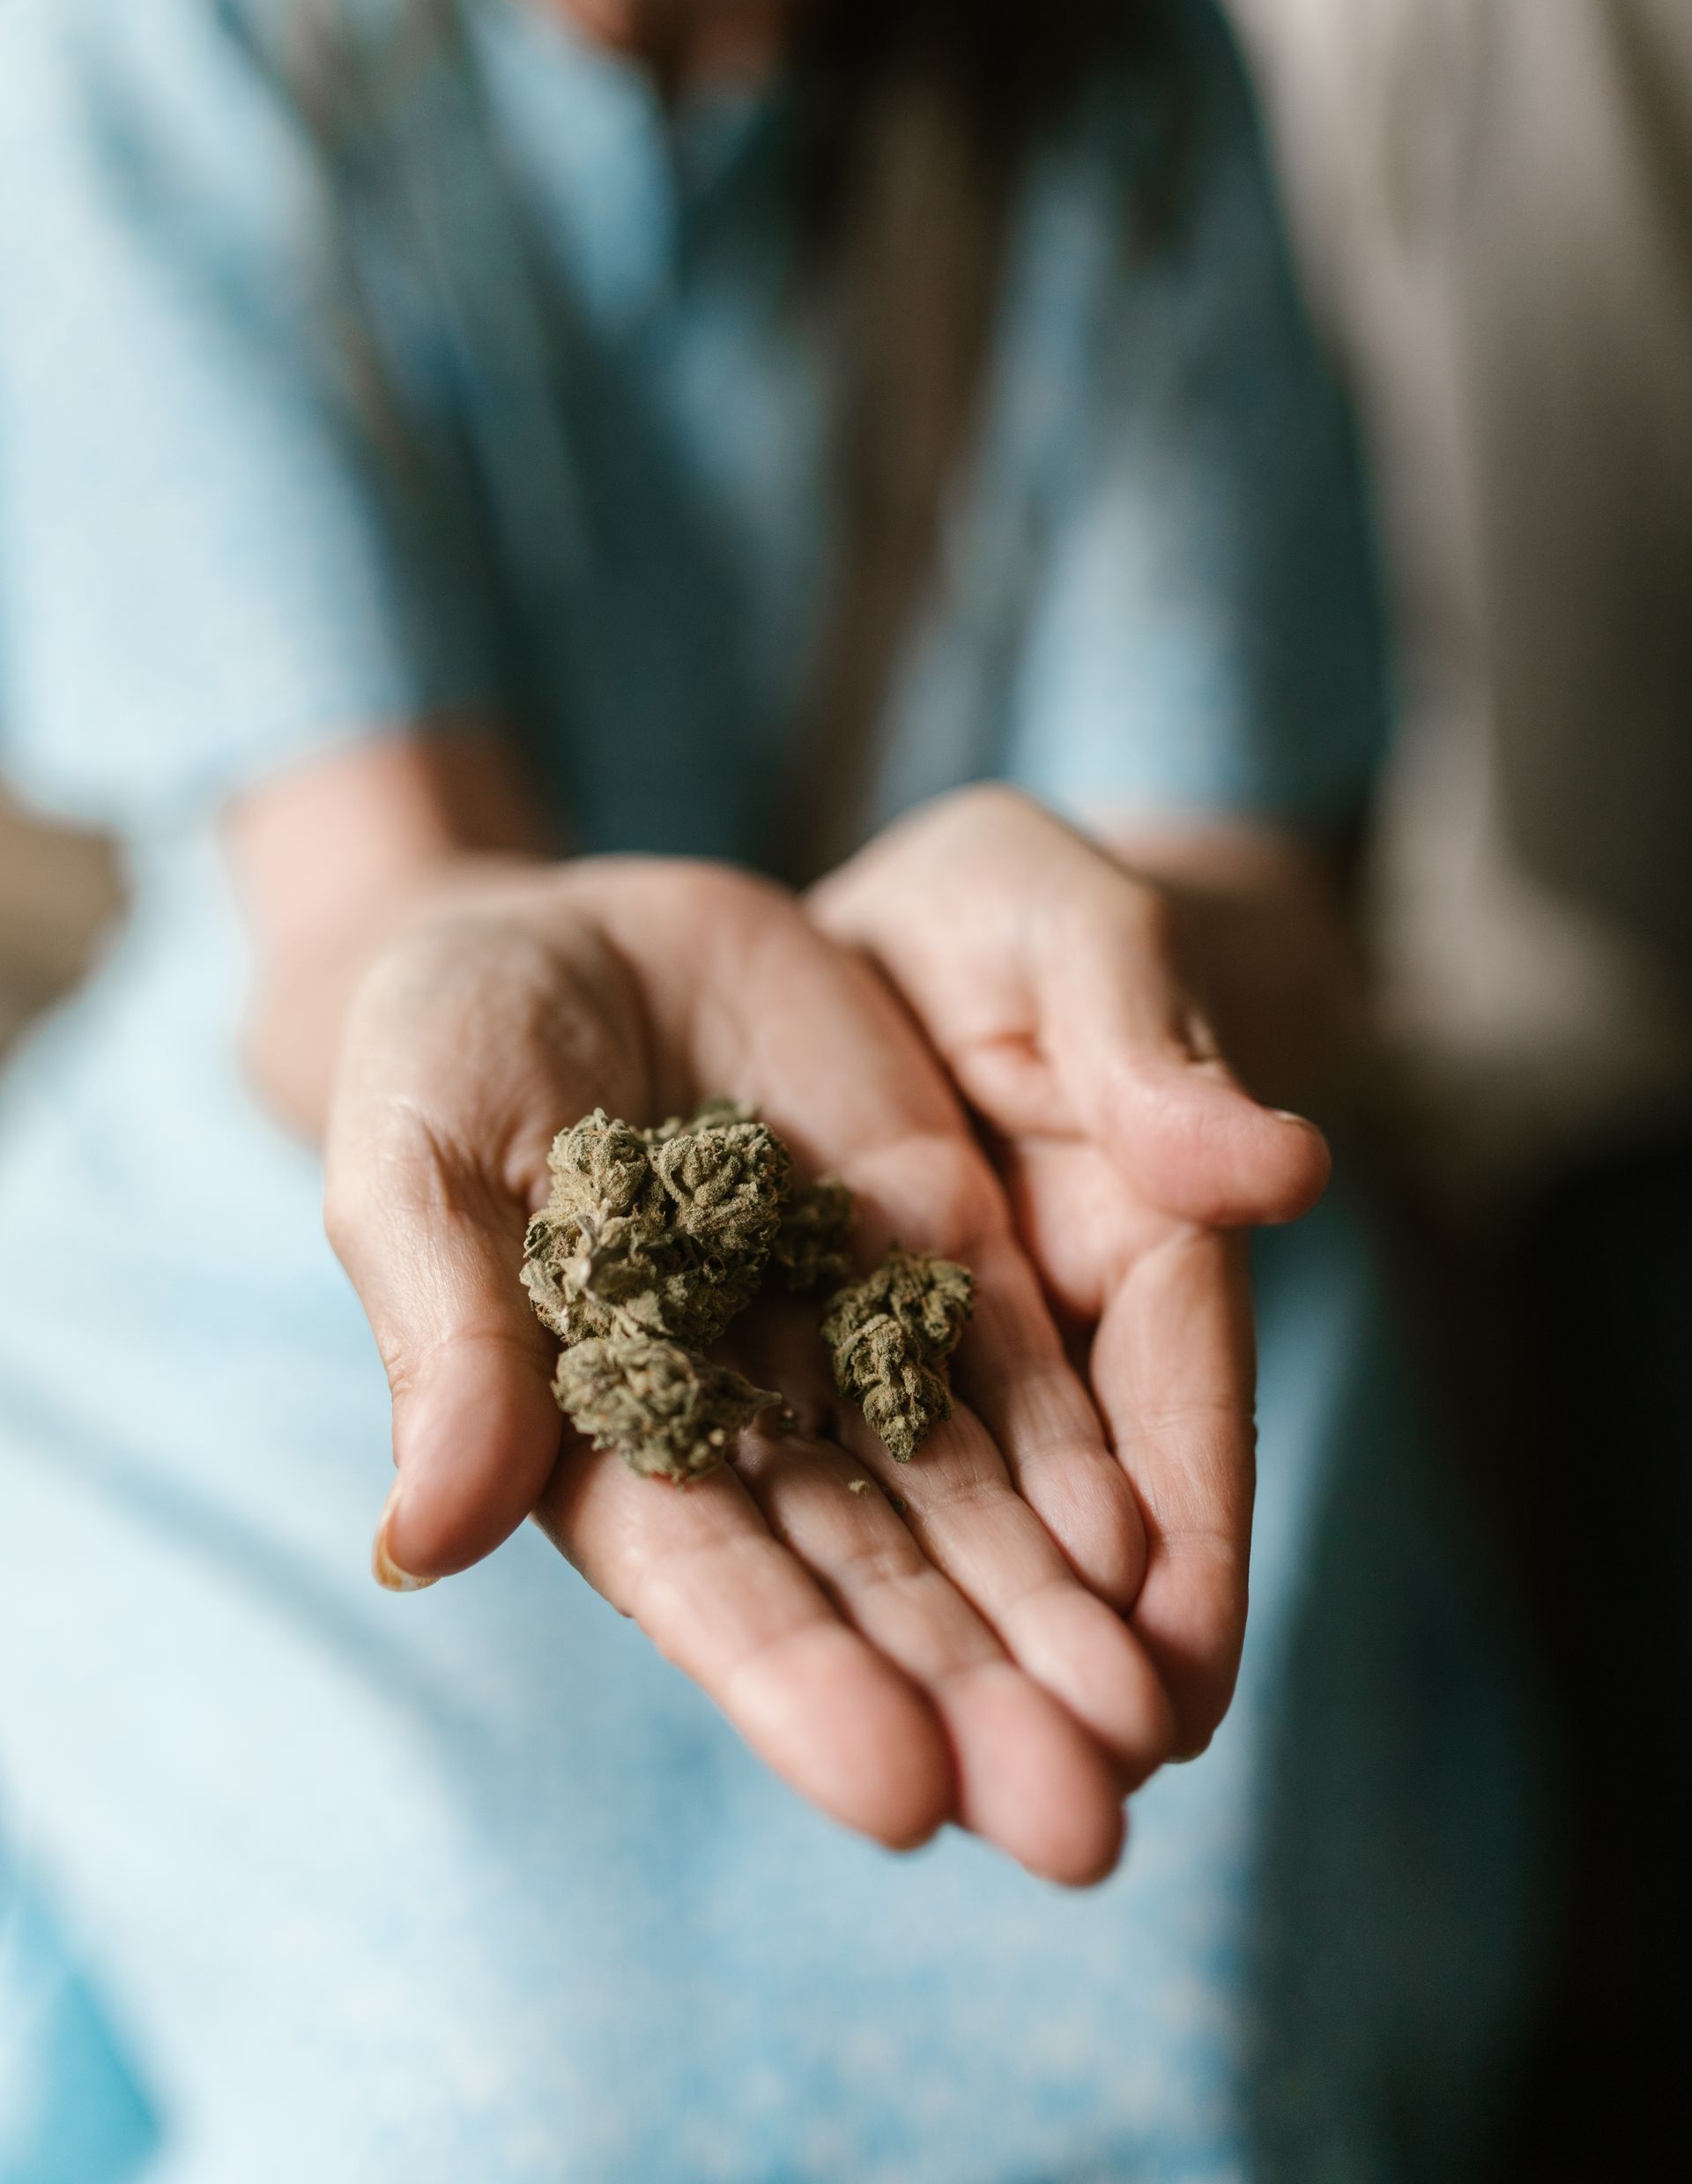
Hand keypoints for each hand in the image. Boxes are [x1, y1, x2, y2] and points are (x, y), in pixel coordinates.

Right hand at [324, 857, 1182, 1884]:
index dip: (796, 1682)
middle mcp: (734, 1419)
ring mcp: (843, 1337)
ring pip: (959, 1503)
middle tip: (1082, 1830)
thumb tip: (423, 1539)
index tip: (900, 1794)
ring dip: (1050, 1620)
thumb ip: (443, 1329)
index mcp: (591, 1431)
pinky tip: (1153, 1560)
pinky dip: (1077, 1467)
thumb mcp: (419, 1152)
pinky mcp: (932, 1244)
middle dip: (970, 1697)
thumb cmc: (445, 1044)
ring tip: (1146, 1732)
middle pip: (862, 1576)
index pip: (701, 1581)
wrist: (569, 929)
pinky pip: (1013, 1370)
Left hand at [810, 786, 1332, 1756]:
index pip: (1180, 1394)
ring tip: (941, 1801)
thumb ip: (1151, 1039)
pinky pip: (792, 1465)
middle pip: (1059, 1504)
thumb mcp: (1065, 925)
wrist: (817, 911)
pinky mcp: (765, 1351)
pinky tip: (815, 1687)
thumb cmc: (989, 903)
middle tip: (1072, 1813)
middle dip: (1061, 1654)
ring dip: (945, 1659)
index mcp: (1129, 1222)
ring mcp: (891, 1351)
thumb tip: (1278, 1172)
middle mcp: (1021, 1328)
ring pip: (926, 1519)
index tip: (1181, 1670)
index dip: (1190, 1528)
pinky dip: (816, 1574)